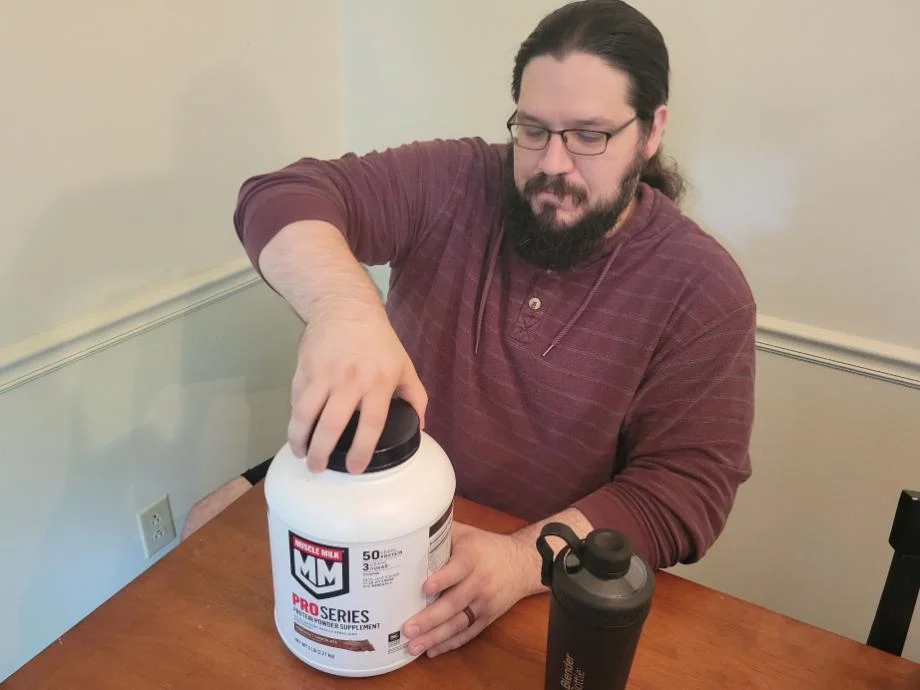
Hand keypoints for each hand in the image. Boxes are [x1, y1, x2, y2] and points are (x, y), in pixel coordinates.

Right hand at [288, 301, 426, 473]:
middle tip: (318, 468)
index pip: (370, 425)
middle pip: (332, 425)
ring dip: (299, 439)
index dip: (361, 451)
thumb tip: (421, 427)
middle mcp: (350, 381)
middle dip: (322, 453)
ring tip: (300, 454)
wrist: (346, 307)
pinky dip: (295, 418)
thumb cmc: (379, 340)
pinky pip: (297, 399)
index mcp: (379, 383)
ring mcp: (324, 374)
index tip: (354, 468)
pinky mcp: (304, 368)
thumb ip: (416, 397)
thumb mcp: (404, 365)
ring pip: (306, 414)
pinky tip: (298, 429)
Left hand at [402, 523, 536, 657]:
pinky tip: (432, 651)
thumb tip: (410, 531)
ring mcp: (484, 603)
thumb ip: (441, 533)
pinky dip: (450, 644)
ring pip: (459, 623)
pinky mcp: (488, 617)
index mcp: (471, 558)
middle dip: (430, 618)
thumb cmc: (487, 547)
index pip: (457, 570)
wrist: (523, 564)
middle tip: (408, 629)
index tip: (425, 588)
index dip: (442, 579)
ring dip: (435, 637)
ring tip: (414, 647)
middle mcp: (479, 582)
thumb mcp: (466, 533)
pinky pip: (468, 633)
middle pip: (454, 603)